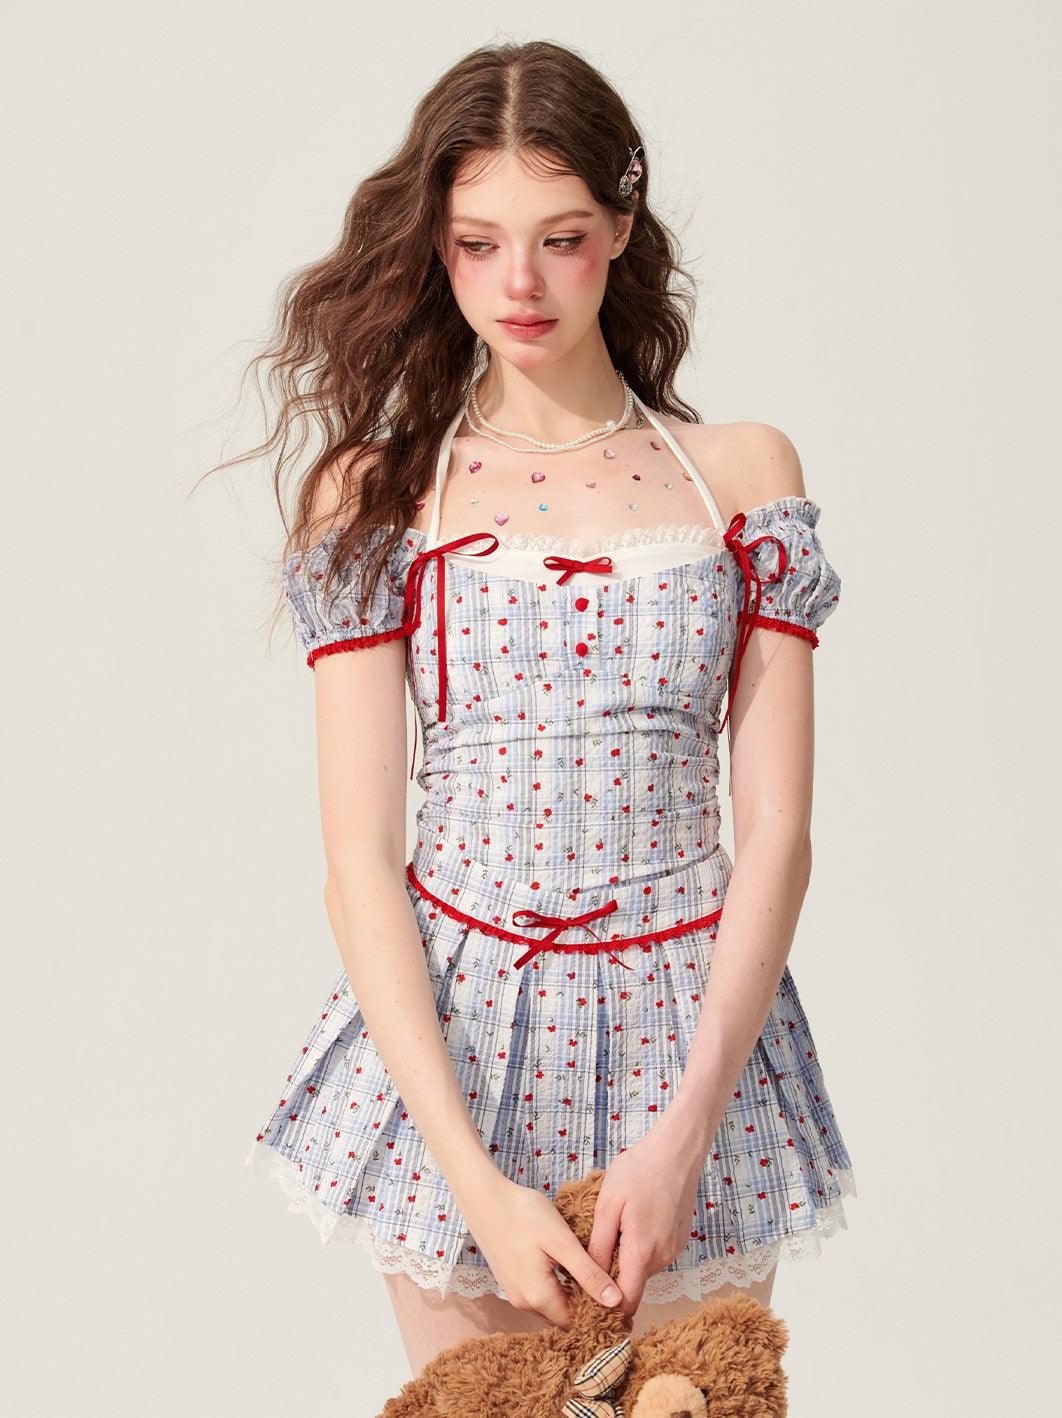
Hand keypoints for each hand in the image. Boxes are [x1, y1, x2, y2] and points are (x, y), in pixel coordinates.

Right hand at [458, 1174, 623, 1327]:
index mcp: (538, 1297)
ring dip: (573, 1297)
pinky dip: (558, 1288)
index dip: (600, 1316)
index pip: (576, 1323)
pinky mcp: (511, 1280)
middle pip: (563, 1317)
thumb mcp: (561, 1241)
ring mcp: (515, 1293)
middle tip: (612, 1288)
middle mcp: (524, 1303)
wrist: (484, 1197)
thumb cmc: (523, 1214)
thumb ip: (588, 1273)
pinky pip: (541, 1294)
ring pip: (553, 1306)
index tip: (621, 1305)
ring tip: (595, 1277)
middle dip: (587, 1307)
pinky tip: (570, 1269)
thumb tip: (615, 1301)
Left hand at [586, 1110, 712, 1318]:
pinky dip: (642, 1247)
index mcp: (641, 1252)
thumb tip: (591, 1280)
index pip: (627, 1302)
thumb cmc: (638, 1172)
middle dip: (614, 1277)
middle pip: (634, 1284)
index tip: (590, 1301)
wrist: (676, 1152)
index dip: (608, 1308)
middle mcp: (662, 1258)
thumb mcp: (608, 1205)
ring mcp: (674, 1249)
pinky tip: (635, 1222)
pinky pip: (656, 1254)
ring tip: (616, 1229)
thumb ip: (599, 1246)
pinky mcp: (680, 1240)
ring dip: (628, 1259)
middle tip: (596, 1252)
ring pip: (644, 1269)